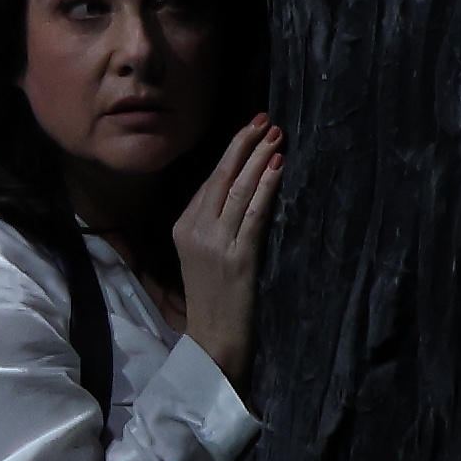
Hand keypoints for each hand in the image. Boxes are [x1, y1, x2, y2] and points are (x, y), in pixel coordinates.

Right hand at [173, 115, 283, 390]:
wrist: (214, 341)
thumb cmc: (215, 300)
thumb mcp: (203, 255)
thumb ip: (215, 225)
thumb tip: (241, 191)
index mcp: (182, 227)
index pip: (209, 182)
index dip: (230, 153)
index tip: (250, 130)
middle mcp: (195, 231)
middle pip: (221, 178)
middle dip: (244, 145)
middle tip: (265, 120)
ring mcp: (216, 244)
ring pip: (239, 191)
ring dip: (260, 159)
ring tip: (277, 135)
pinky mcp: (238, 259)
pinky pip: (255, 215)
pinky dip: (267, 188)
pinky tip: (278, 167)